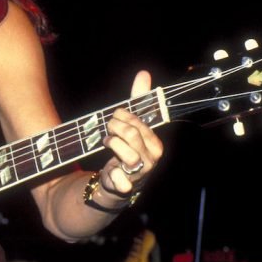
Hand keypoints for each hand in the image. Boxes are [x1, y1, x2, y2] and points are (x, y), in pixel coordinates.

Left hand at [100, 70, 163, 195]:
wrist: (116, 182)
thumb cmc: (126, 148)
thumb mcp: (132, 124)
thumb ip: (138, 101)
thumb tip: (144, 74)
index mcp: (154, 143)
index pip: (139, 123)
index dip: (123, 116)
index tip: (115, 116)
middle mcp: (151, 159)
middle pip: (131, 134)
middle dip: (114, 127)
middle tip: (108, 128)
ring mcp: (140, 174)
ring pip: (127, 153)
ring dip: (111, 144)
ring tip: (107, 142)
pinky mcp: (126, 188)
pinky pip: (120, 180)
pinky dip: (112, 175)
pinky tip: (109, 170)